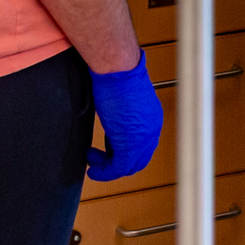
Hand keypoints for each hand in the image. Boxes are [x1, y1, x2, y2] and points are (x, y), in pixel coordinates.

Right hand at [86, 52, 164, 182]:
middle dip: (116, 164)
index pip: (142, 148)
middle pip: (138, 160)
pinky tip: (93, 168)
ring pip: (128, 166)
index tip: (107, 153)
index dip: (123, 153)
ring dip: (108, 168)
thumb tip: (114, 130)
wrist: (118, 72)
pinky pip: (119, 167)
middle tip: (97, 159)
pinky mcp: (130, 143)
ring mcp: (143, 138)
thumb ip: (123, 121)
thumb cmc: (119, 79)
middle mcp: (152, 130)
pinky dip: (104, 172)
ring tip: (92, 159)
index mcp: (152, 120)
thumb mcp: (123, 105)